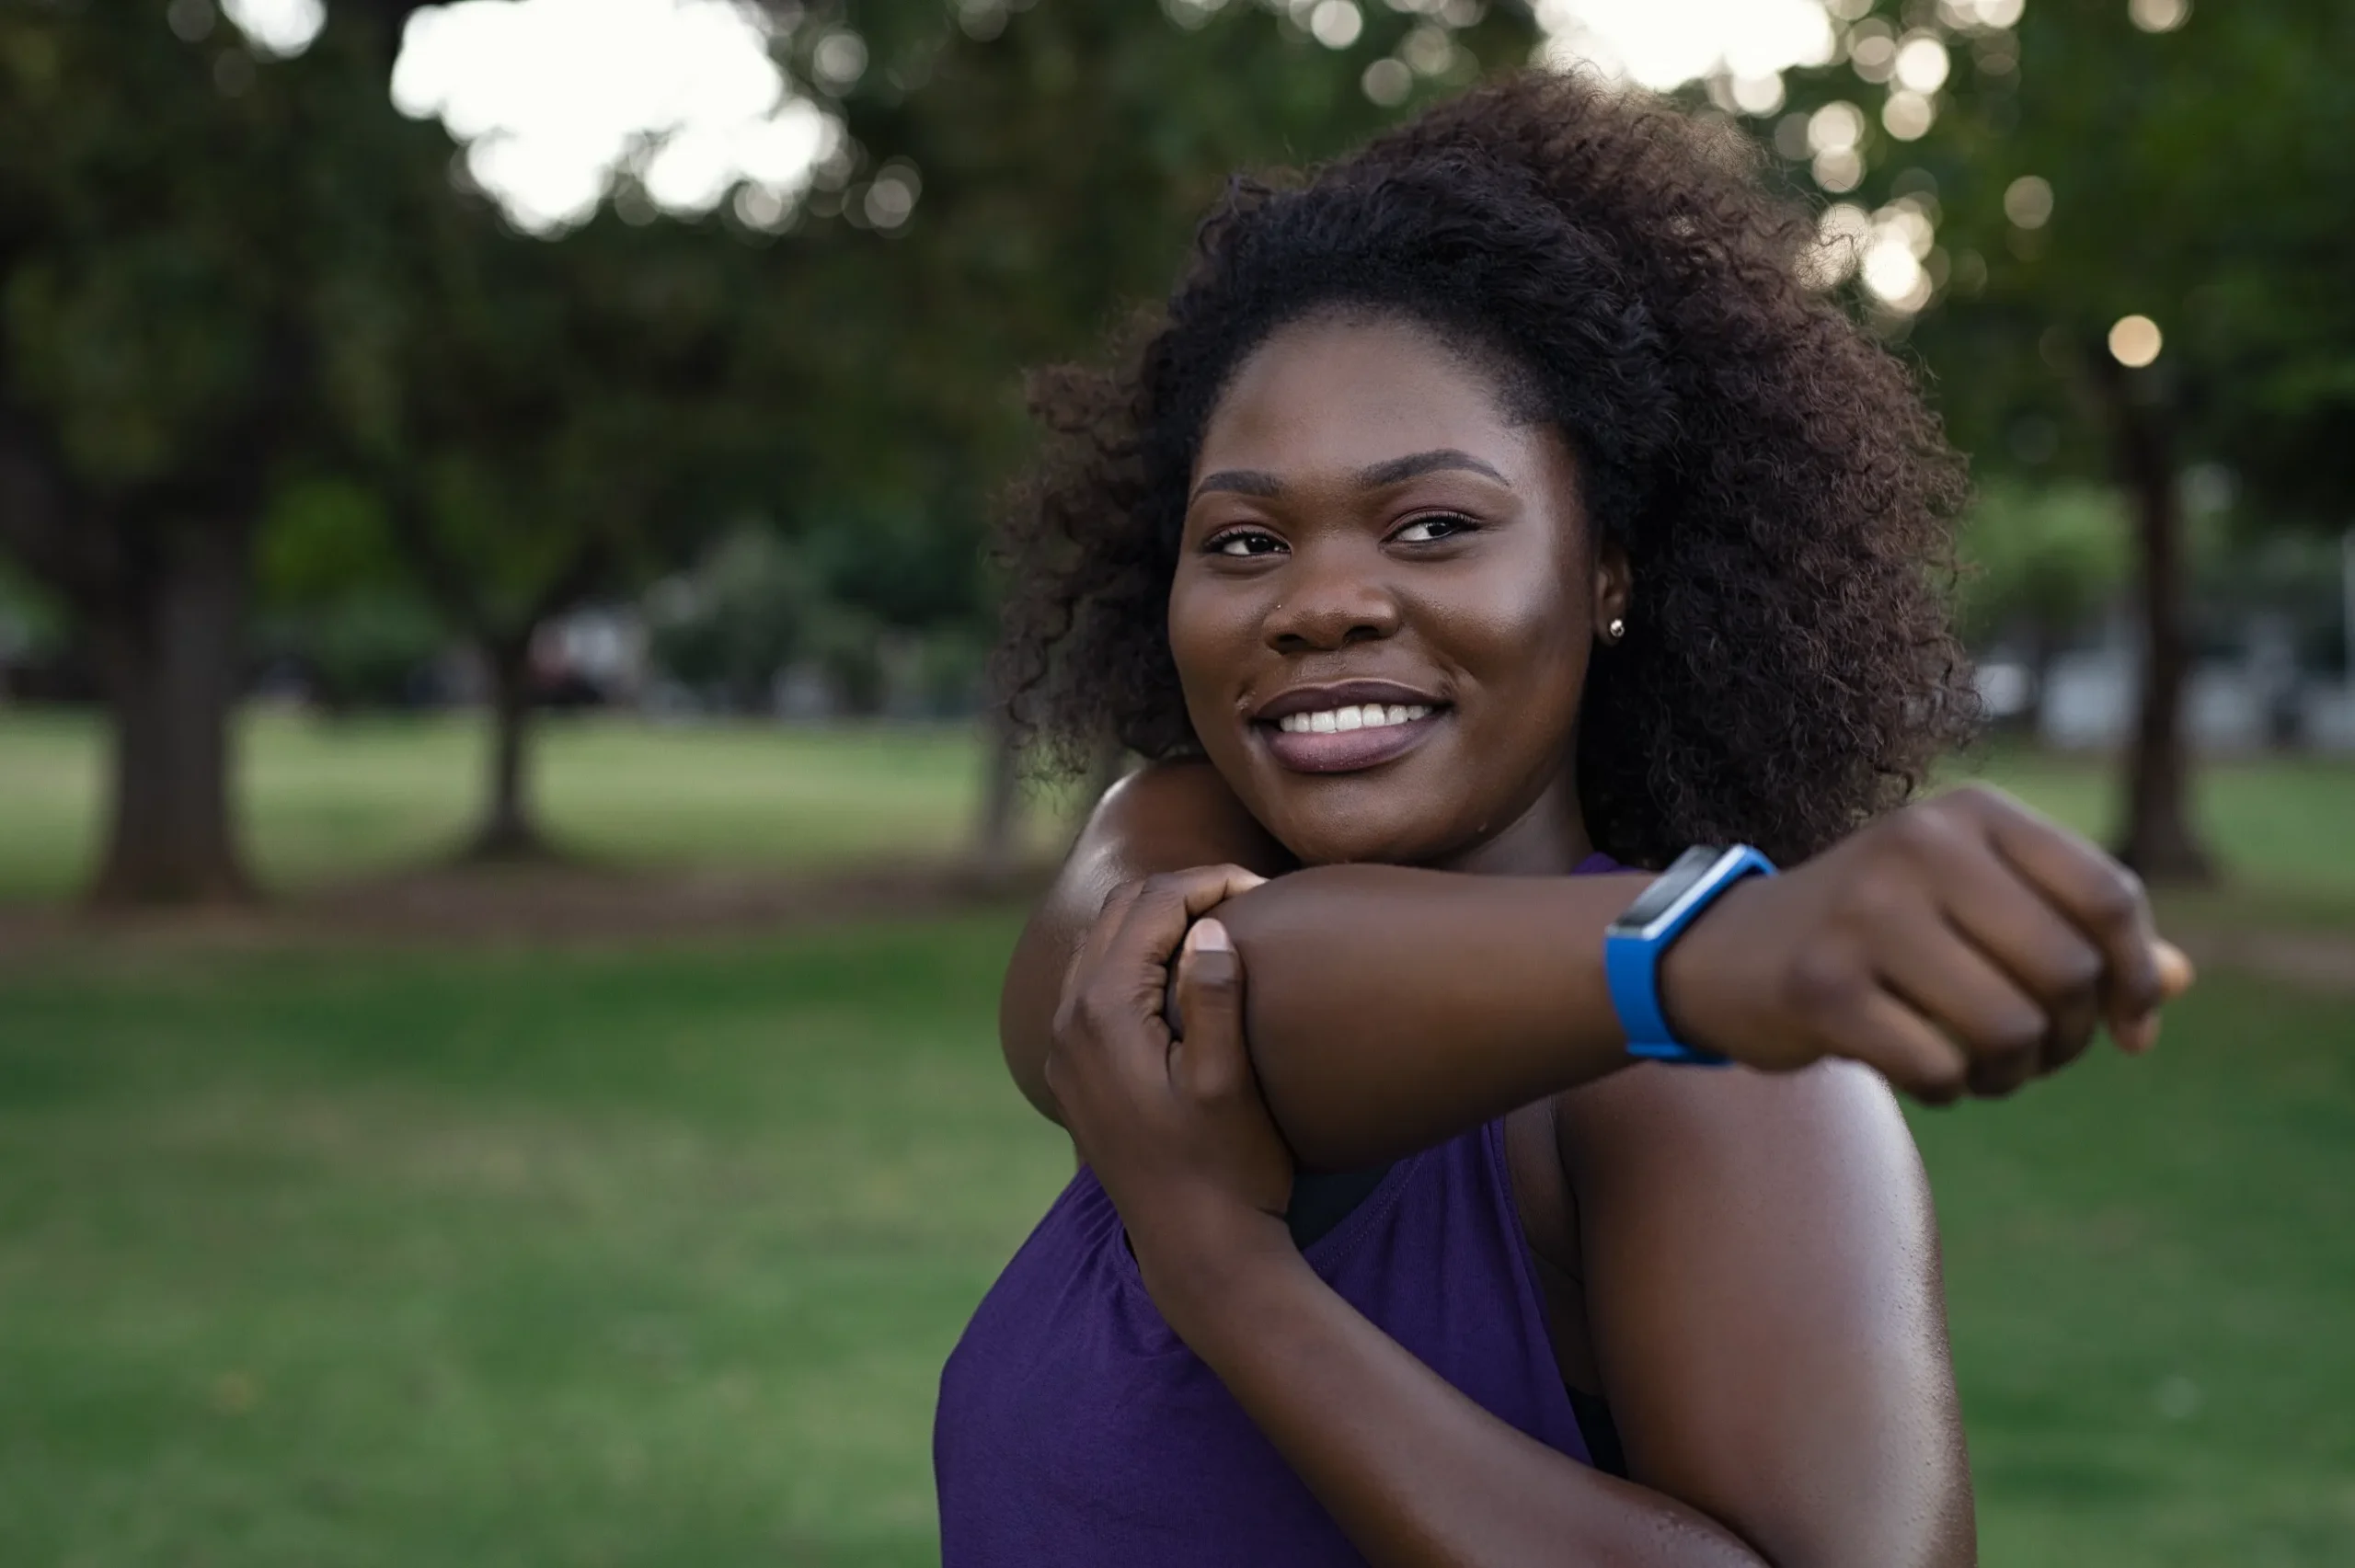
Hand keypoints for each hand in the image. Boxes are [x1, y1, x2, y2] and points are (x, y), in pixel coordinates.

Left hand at [1047, 866, 1294, 1306]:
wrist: (1198, 1253)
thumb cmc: (1228, 1171)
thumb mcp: (1229, 1083)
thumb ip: (1215, 997)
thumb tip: (1207, 927)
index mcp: (1104, 1013)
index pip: (1153, 905)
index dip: (1212, 882)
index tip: (1269, 890)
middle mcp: (1068, 1022)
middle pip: (1120, 911)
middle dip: (1183, 891)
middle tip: (1250, 899)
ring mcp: (1064, 1047)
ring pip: (1102, 941)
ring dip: (1157, 920)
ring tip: (1223, 924)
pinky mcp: (1075, 1070)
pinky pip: (1094, 980)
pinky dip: (1135, 955)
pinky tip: (1181, 971)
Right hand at [1664, 784, 2196, 1101]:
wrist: (1726, 953)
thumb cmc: (1876, 932)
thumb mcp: (1974, 907)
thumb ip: (2073, 934)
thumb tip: (2176, 982)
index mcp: (1968, 813)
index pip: (2106, 896)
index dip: (2138, 976)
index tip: (2130, 1028)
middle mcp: (1918, 844)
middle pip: (2067, 971)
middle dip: (2069, 1038)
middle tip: (2033, 1052)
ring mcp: (1865, 911)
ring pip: (2011, 1028)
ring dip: (2011, 1072)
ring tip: (1979, 1066)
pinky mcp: (1823, 985)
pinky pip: (1942, 1067)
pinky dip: (1948, 1088)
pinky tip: (1921, 1071)